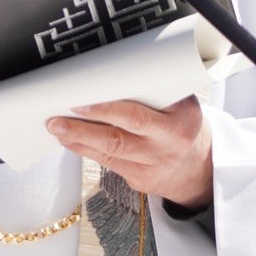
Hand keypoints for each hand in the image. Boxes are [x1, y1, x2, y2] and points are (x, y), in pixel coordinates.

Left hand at [47, 95, 212, 209]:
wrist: (200, 168)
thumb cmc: (182, 124)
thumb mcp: (182, 104)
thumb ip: (153, 92)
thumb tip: (108, 74)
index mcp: (179, 123)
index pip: (137, 116)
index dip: (106, 110)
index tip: (81, 100)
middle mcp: (165, 147)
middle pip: (117, 140)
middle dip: (83, 129)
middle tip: (56, 119)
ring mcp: (151, 167)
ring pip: (108, 154)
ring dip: (78, 140)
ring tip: (56, 128)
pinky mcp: (139, 181)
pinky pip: (107, 164)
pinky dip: (85, 150)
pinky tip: (69, 140)